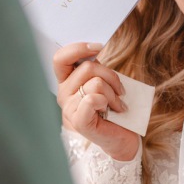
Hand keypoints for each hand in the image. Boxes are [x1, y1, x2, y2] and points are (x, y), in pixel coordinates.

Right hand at [54, 42, 139, 160]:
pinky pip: (92, 99)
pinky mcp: (79, 122)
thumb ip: (96, 68)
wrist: (122, 136)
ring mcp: (69, 109)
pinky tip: (112, 110)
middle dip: (111, 76)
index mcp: (67, 81)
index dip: (78, 48)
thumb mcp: (104, 81)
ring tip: (117, 104)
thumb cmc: (113, 107)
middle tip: (119, 90)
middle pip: (88, 67)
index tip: (98, 47)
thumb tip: (96, 48)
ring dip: (114, 93)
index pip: (61, 57)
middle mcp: (63, 94)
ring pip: (96, 83)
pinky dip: (107, 101)